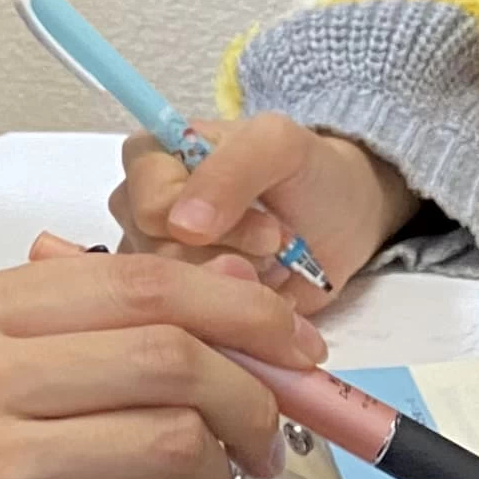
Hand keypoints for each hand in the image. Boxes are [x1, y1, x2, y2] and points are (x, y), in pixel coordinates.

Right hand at [110, 112, 414, 315]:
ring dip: (239, 290)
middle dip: (231, 260)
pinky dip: (238, 324)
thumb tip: (182, 225)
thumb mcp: (279, 146)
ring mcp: (156, 266)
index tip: (267, 226)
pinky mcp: (179, 311)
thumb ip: (231, 170)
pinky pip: (193, 332)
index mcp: (149, 161)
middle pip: (160, 263)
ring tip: (270, 268)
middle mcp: (139, 215)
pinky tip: (264, 299)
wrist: (339, 222)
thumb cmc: (305, 173)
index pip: (147, 208)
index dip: (210, 224)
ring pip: (176, 303)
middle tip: (274, 247)